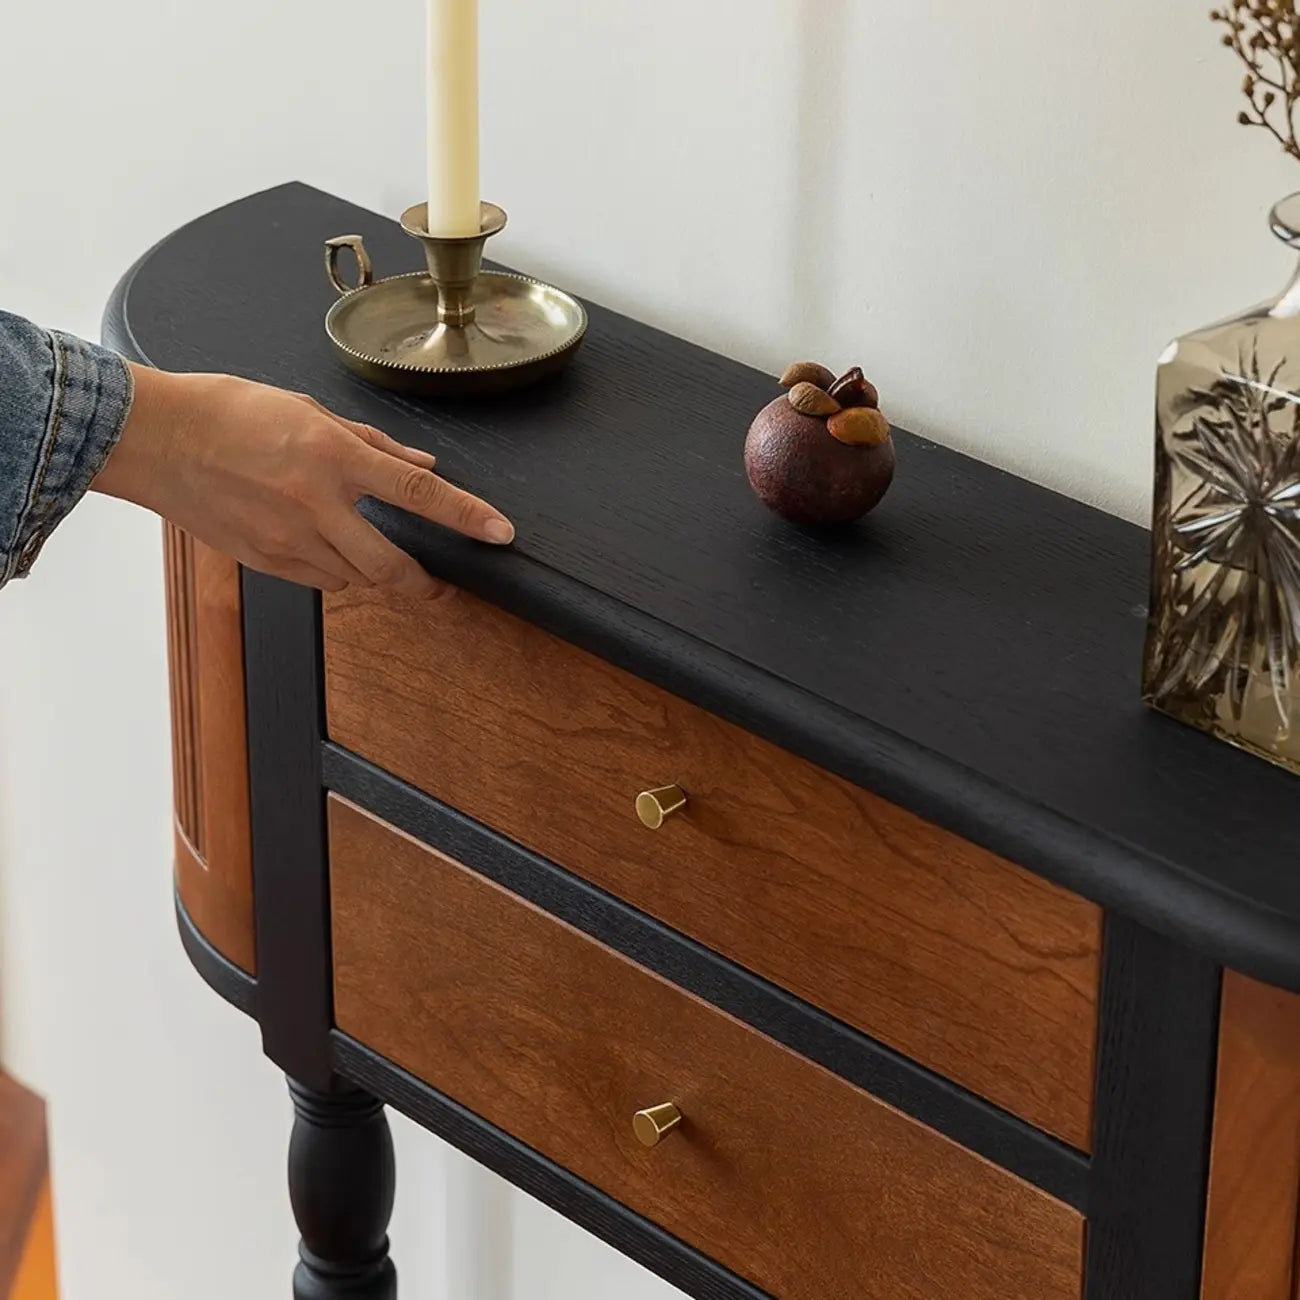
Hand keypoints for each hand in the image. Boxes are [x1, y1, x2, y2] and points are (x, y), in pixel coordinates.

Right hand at [94, 366, 513, 596]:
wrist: (156, 439)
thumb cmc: (228, 413)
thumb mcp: (309, 410)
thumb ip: (373, 445)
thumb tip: (422, 467)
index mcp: (333, 458)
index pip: (420, 493)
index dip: (467, 516)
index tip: (500, 534)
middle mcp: (316, 505)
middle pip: (392, 567)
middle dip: (427, 587)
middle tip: (444, 590)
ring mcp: (288, 539)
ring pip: (356, 578)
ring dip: (374, 571)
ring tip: (364, 546)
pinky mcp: (265, 561)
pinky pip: (319, 580)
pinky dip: (335, 570)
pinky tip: (324, 546)